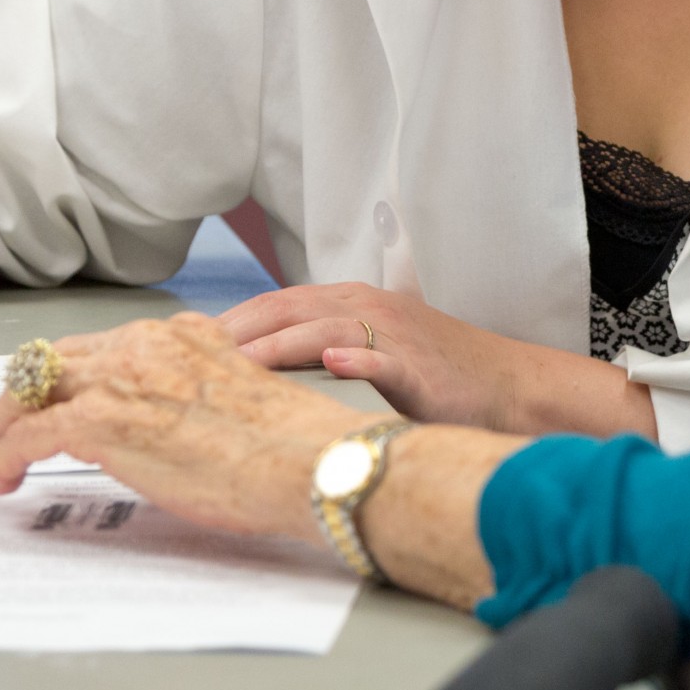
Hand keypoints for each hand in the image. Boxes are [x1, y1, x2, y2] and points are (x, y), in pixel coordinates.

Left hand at [0, 313, 369, 540]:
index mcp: (180, 334)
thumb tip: (165, 426)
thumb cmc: (291, 446)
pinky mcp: (101, 421)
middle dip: (19, 397)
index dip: (62, 378)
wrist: (308, 461)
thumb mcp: (235, 395)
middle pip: (52, 361)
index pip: (98, 347)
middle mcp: (144, 344)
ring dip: (1, 426)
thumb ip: (191, 392)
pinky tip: (4, 479)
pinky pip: (29, 434)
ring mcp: (120, 378)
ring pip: (29, 390)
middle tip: (2, 431)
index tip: (50, 404)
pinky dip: (6, 456)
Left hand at [222, 283, 657, 439]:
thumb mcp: (371, 354)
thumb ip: (320, 353)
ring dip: (278, 343)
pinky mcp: (422, 365)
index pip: (273, 304)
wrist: (510, 387)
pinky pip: (384, 357)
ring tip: (233, 362)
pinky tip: (334, 364)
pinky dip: (357, 358)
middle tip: (182, 358)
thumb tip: (255, 372)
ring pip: (324, 328)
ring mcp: (395, 333)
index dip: (226, 322)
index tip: (178, 347)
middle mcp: (367, 306)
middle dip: (234, 331)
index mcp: (350, 302)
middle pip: (286, 309)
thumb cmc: (438, 379)